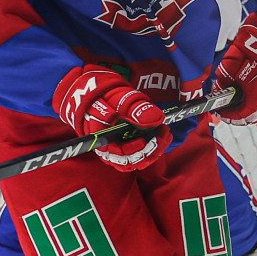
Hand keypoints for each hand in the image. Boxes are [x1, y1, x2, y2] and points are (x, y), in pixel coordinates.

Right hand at [52, 64, 170, 170]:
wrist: (91, 94)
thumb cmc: (99, 96)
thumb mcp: (116, 98)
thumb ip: (133, 108)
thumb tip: (155, 118)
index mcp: (102, 140)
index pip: (119, 155)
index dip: (135, 150)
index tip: (147, 139)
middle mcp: (110, 149)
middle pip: (132, 161)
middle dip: (151, 150)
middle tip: (163, 134)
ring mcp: (119, 148)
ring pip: (138, 160)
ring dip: (154, 150)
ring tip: (165, 133)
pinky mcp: (126, 145)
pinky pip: (140, 153)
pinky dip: (152, 147)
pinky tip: (161, 134)